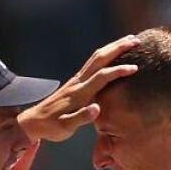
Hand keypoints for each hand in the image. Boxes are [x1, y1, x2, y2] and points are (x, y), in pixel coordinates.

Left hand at [15, 35, 140, 143]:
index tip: (135, 68)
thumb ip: (82, 118)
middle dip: (118, 48)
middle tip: (136, 41)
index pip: (102, 77)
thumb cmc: (51, 127)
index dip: (118, 71)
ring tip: (129, 41)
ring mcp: (76, 80)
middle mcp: (78, 82)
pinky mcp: (75, 81)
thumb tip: (97, 108)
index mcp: (79, 93)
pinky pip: (93, 62)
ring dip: (113, 47)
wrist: (34, 122)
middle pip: (100, 59)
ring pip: (96, 57)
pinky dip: (106, 54)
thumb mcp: (66, 128)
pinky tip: (112, 53)